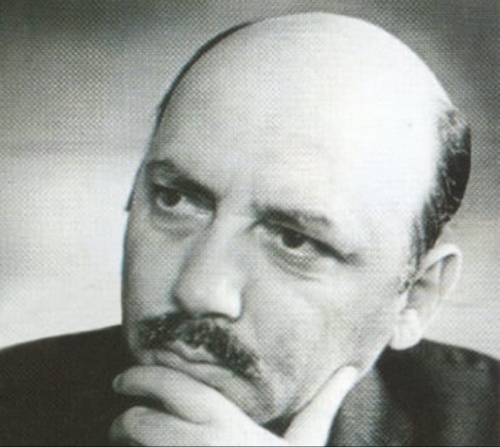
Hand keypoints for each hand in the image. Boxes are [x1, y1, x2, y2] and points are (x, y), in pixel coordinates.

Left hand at [109, 365, 357, 445]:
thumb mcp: (307, 444)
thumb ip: (324, 404)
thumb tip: (351, 369)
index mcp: (228, 423)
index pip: (172, 387)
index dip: (141, 377)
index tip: (122, 378)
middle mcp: (201, 443)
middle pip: (139, 422)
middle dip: (124, 419)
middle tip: (120, 420)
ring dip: (122, 444)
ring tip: (120, 441)